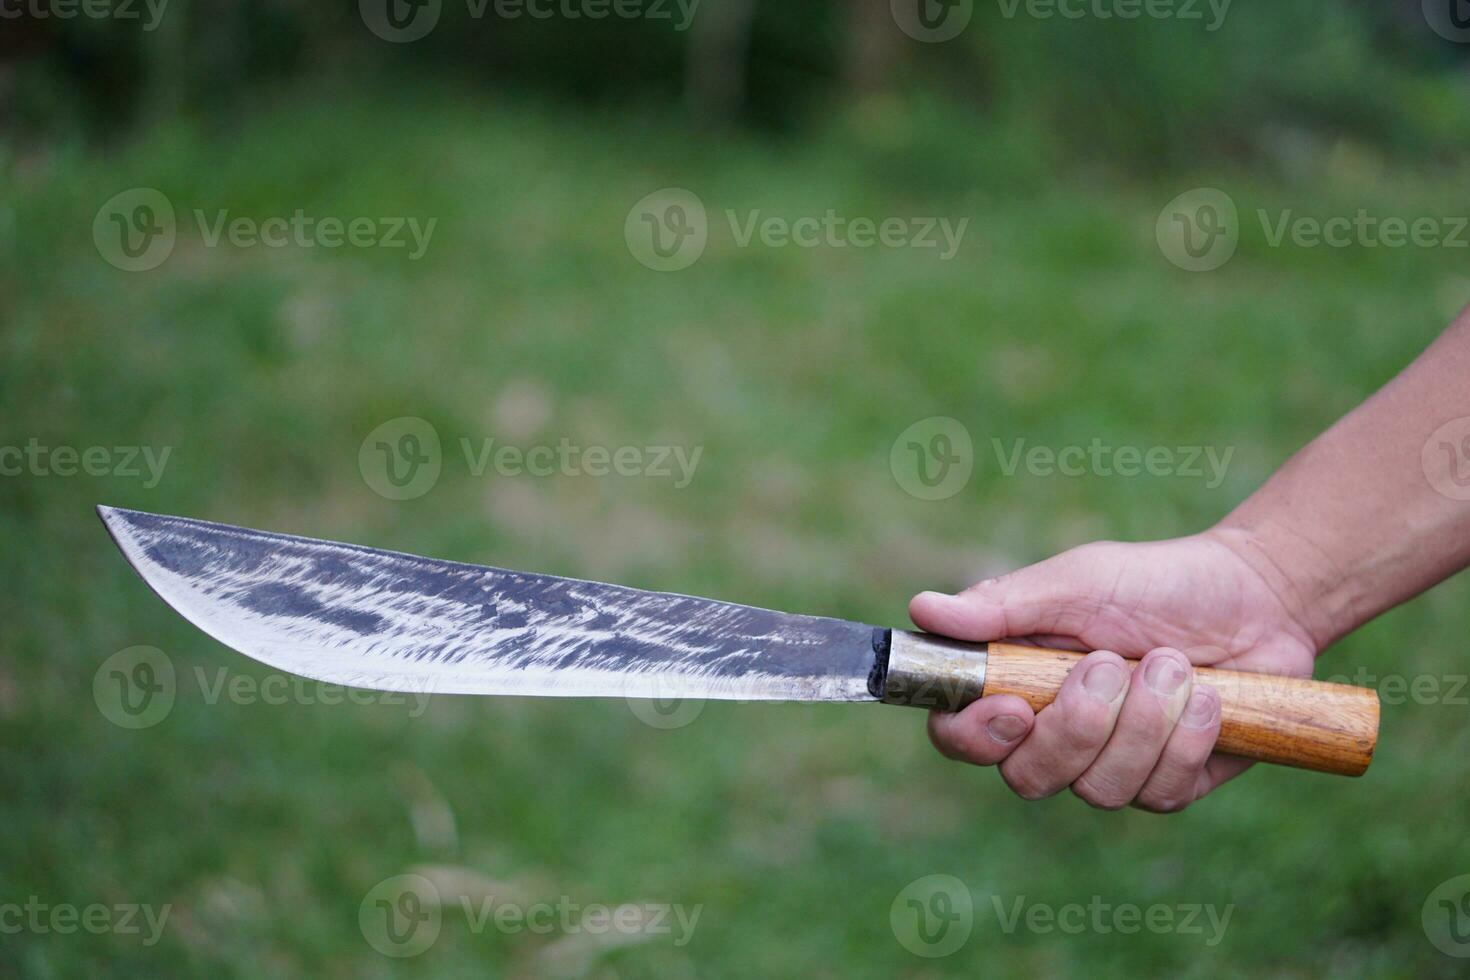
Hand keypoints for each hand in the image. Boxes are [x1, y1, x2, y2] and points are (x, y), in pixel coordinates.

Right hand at [909, 530, 1321, 811]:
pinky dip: (1189, 737)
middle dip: (1076, 726)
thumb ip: (1002, 605)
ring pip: (1100, 790)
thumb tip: (922, 609)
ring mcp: (1113, 767)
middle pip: (1028, 778)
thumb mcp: (1077, 581)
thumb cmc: (1153, 582)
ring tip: (1172, 661)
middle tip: (1111, 663)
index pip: (960, 736)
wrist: (1255, 597)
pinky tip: (1210, 696)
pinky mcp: (1170, 785)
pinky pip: (1161, 793)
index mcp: (1014, 685)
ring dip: (1144, 721)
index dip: (975, 736)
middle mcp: (1055, 736)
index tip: (1014, 706)